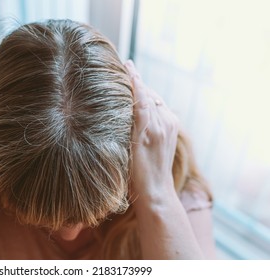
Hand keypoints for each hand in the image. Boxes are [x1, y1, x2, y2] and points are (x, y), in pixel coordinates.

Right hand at [125, 60, 178, 199]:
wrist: (156, 191)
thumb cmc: (136, 175)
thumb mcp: (128, 148)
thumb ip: (131, 122)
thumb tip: (128, 99)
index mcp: (152, 127)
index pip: (141, 95)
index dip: (133, 79)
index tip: (126, 64)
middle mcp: (164, 123)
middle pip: (149, 94)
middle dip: (137, 82)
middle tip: (124, 68)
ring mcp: (170, 125)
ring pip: (154, 99)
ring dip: (143, 90)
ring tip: (131, 80)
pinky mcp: (173, 128)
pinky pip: (160, 107)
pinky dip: (150, 99)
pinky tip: (142, 97)